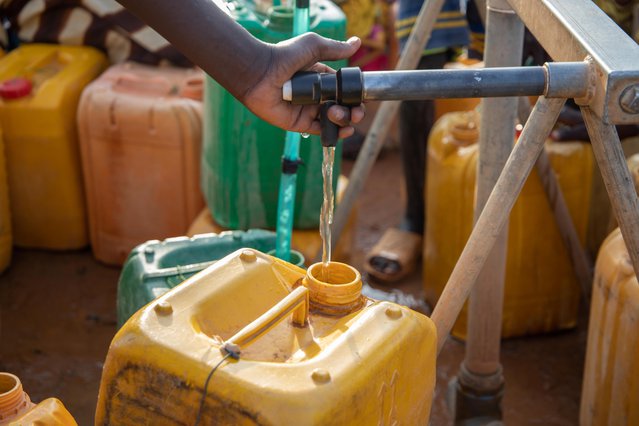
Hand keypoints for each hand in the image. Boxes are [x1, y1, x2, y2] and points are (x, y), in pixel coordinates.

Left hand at [240, 33, 365, 138]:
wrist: (260, 73)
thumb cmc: (284, 56)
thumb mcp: (312, 46)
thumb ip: (335, 48)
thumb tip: (357, 43)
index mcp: (321, 79)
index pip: (344, 91)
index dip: (356, 96)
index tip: (363, 99)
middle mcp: (316, 96)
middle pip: (343, 108)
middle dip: (354, 111)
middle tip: (356, 112)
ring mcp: (308, 111)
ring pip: (334, 120)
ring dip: (343, 120)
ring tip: (336, 113)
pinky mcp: (299, 124)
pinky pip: (320, 131)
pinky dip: (333, 133)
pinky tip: (343, 130)